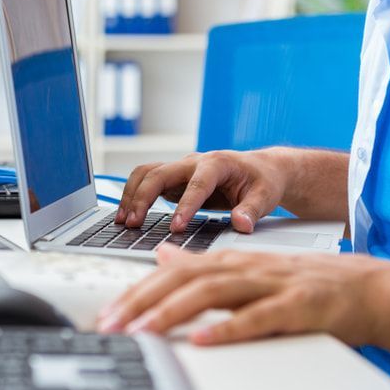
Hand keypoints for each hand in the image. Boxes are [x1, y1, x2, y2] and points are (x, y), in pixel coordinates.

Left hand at [97, 244, 389, 346]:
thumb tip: (162, 257)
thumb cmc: (307, 284)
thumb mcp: (248, 269)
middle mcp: (246, 267)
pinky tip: (202, 340)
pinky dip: (228, 328)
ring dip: (173, 311)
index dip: (136, 291)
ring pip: (214, 292)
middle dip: (142, 301)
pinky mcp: (298, 305)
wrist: (369, 287)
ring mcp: (272, 284)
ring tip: (143, 330)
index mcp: (231, 260)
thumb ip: (203, 264)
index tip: (106, 314)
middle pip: (184, 279)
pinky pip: (259, 317)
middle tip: (111, 324)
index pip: (172, 272)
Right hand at [115, 149, 290, 232]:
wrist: (261, 170)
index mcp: (217, 163)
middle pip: (160, 172)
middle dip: (144, 197)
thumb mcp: (265, 196)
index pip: (197, 184)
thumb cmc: (263, 181)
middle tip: (133, 223)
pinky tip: (127, 216)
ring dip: (132, 195)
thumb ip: (252, 210)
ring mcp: (181, 169)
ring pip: (147, 173)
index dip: (185, 206)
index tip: (176, 228)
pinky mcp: (174, 179)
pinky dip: (133, 195)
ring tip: (123, 221)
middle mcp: (194, 162)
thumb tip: (241, 225)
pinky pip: (147, 181)